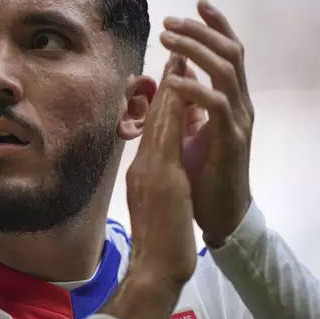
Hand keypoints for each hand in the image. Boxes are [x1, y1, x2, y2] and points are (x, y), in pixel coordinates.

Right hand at [99, 54, 195, 318]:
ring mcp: (149, 168)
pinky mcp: (161, 176)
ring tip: (176, 61)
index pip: (151, 130)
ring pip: (159, 121)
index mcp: (141, 170)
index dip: (159, 101)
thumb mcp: (153, 200)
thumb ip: (152, 177)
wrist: (155, 263)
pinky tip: (179, 91)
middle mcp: (141, 164)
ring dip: (169, 89)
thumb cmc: (157, 238)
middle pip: (152, 118)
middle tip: (171, 55)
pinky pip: (168, 136)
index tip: (167, 77)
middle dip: (164, 86)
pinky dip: (173, 110)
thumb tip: (155, 162)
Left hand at [160, 0, 253, 246]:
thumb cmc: (205, 172)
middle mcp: (240, 104)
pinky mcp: (231, 141)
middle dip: (201, 32)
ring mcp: (239, 121)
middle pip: (229, 54)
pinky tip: (174, 80)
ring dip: (195, 51)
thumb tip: (177, 77)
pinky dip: (195, 89)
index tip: (196, 5)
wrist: (221, 212)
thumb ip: (190, 104)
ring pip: (225, 72)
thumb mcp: (194, 131)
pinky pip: (216, 106)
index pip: (229, 54)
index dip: (216, 27)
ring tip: (167, 39)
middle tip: (171, 21)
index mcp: (232, 100)